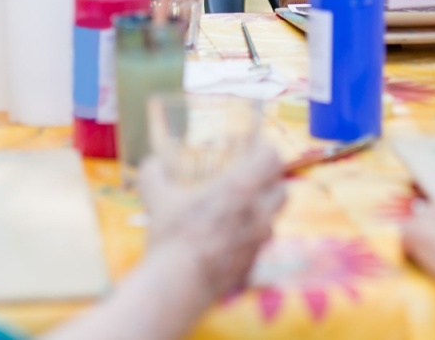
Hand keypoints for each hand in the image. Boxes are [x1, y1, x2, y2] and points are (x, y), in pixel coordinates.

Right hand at [139, 143, 286, 301]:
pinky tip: (229, 242)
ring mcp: (258, 242)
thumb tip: (151, 163)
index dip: (266, 150)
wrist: (178, 286)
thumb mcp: (156, 199)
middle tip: (253, 180)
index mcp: (240, 188)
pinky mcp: (253, 265)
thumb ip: (153, 174)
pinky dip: (250, 241)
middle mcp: (258, 212)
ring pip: (274, 220)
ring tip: (241, 212)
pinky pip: (260, 247)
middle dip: (272, 182)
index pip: (272, 158)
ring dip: (263, 213)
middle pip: (282, 189)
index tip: (255, 149)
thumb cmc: (172, 237)